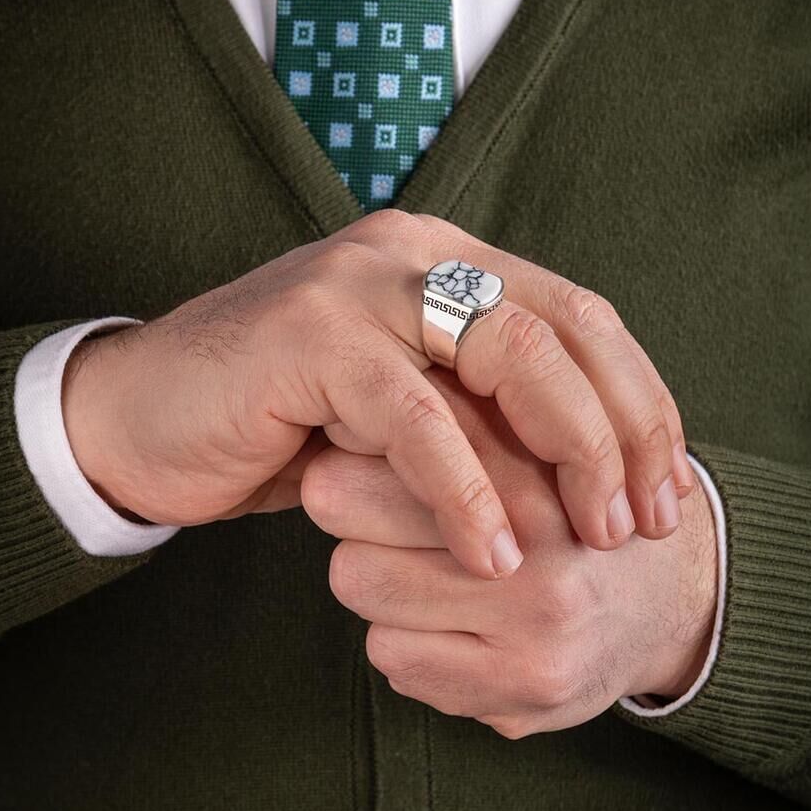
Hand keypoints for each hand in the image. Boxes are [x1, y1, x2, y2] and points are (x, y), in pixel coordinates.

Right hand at [63, 211, 693, 578]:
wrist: (145, 419)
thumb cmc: (286, 427)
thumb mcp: (406, 417)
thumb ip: (482, 418)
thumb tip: (590, 476)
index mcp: (448, 262)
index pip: (582, 318)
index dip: (641, 404)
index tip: (665, 490)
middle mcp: (415, 255)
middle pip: (566, 329)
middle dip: (622, 432)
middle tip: (642, 521)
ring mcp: (362, 285)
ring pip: (510, 356)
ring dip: (566, 456)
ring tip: (589, 539)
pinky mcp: (311, 335)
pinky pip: (417, 417)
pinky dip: (466, 491)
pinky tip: (492, 555)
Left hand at [303, 368, 717, 738]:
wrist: (675, 603)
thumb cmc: (576, 514)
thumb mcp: (531, 443)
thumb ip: (453, 423)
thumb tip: (343, 423)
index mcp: (532, 448)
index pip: (384, 427)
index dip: (354, 440)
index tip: (358, 449)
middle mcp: (538, 527)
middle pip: (341, 500)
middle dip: (351, 507)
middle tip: (382, 517)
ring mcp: (535, 615)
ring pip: (357, 578)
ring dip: (376, 577)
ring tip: (425, 576)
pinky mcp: (524, 686)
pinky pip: (391, 658)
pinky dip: (405, 643)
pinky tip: (451, 631)